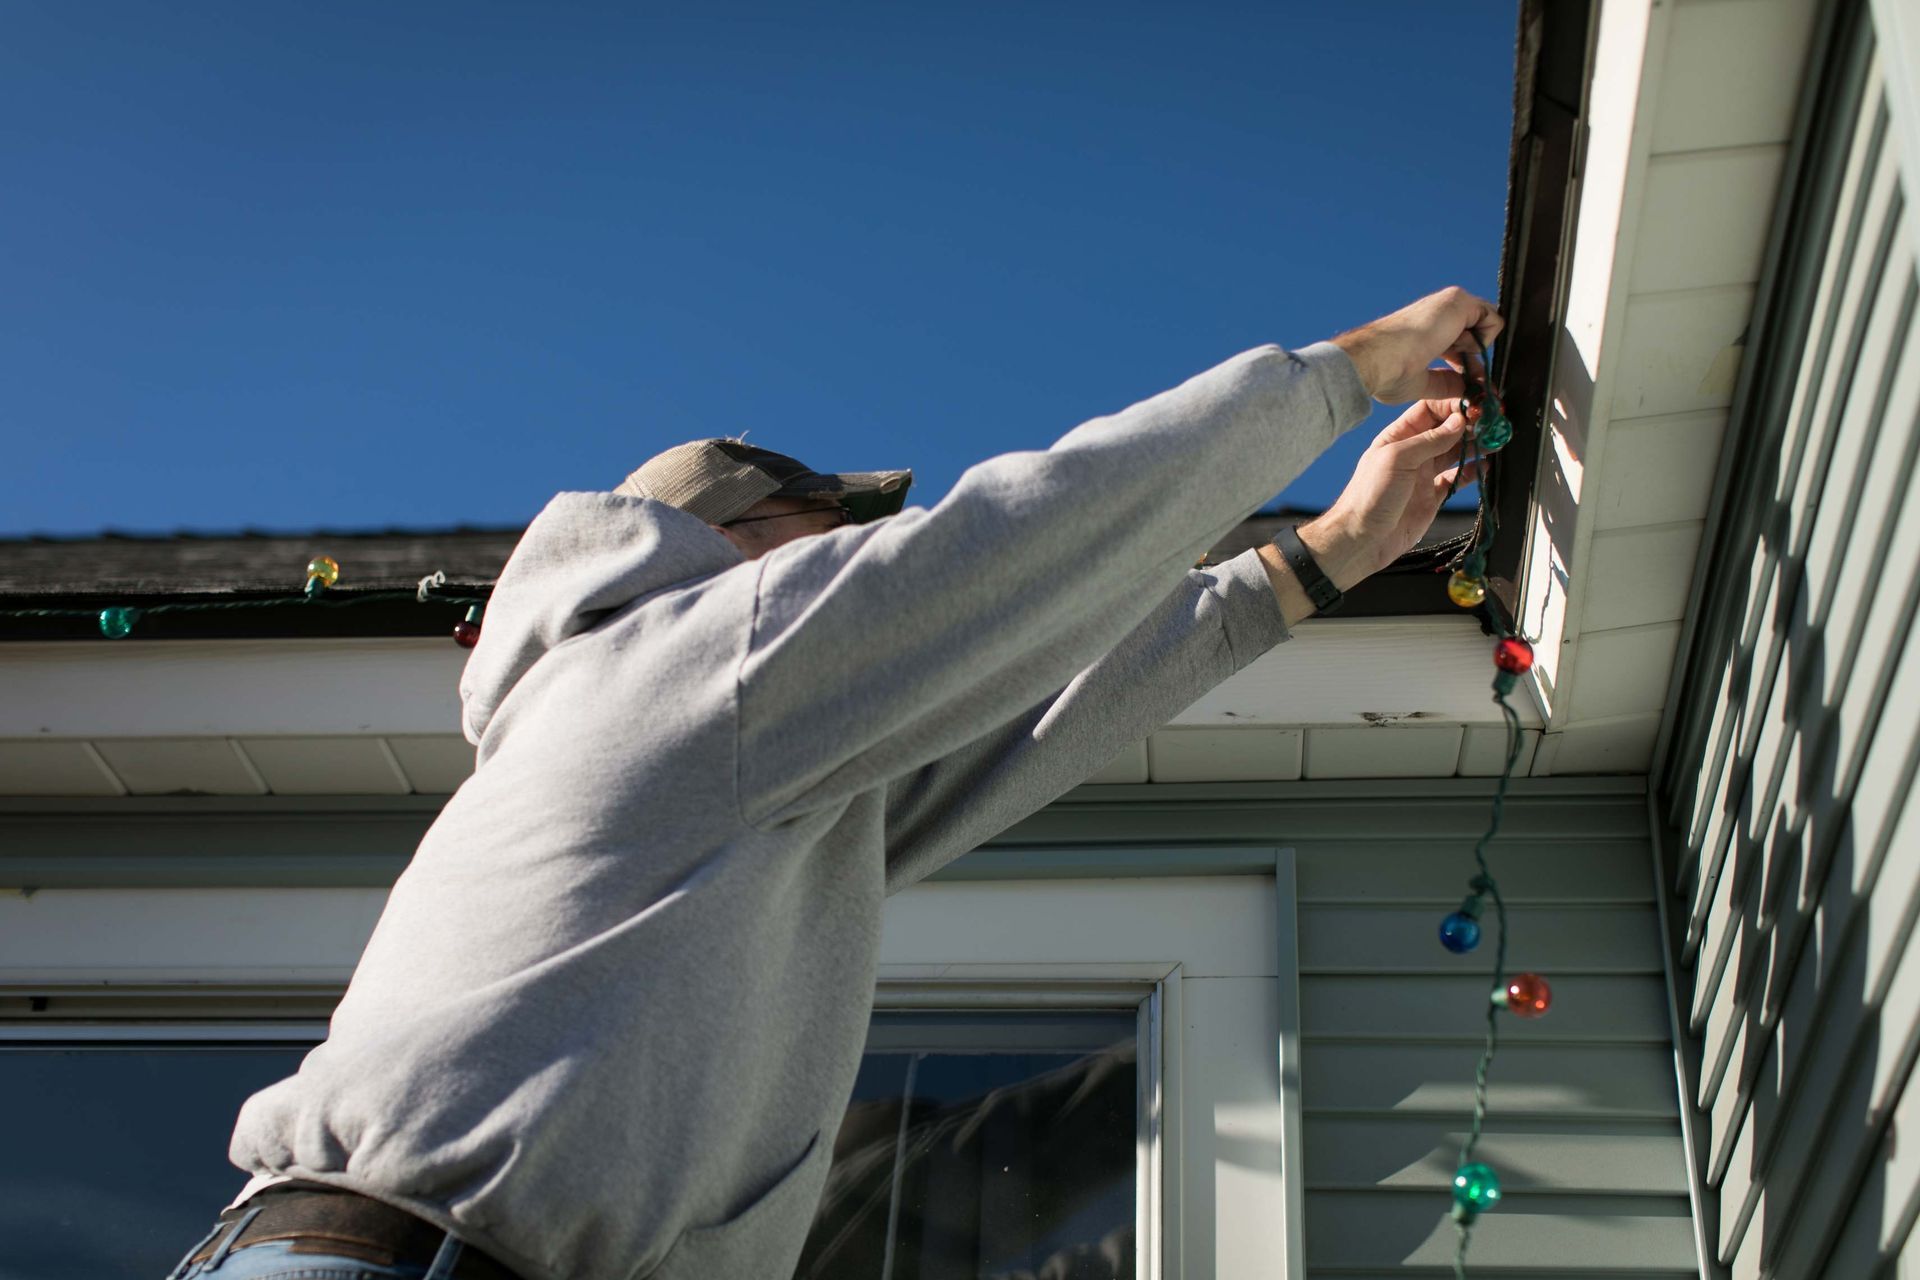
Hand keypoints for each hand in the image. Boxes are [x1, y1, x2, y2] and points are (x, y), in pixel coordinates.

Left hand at [1303, 396, 1490, 579]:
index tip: (1477, 402)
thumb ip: (1430, 440)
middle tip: (1493, 421)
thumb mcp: (1398, 459)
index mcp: (1399, 437)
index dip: (1454, 404)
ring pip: (1456, 452)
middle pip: (1447, 429)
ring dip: (1475, 444)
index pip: (1430, 409)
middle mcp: (1413, 452)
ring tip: (1495, 439)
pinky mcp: (1433, 496)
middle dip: (1470, 422)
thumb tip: (1459, 421)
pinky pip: (1457, 479)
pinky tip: (1485, 465)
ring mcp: (1423, 474)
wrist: (1362, 539)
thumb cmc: (1369, 496)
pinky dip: (1472, 471)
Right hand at [1329, 287, 1502, 403]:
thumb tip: (1467, 390)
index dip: (1466, 364)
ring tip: (1454, 360)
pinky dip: (1483, 342)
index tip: (1466, 385)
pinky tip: (1458, 347)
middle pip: (1475, 332)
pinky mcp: (1460, 300)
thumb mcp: (1421, 384)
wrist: (1380, 359)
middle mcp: (1439, 313)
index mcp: (1426, 330)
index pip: (1458, 342)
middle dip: (1476, 358)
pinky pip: (1493, 319)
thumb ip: (1445, 383)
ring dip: (1475, 349)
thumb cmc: (1387, 373)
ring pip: (1484, 325)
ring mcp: (1449, 303)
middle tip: (1472, 379)